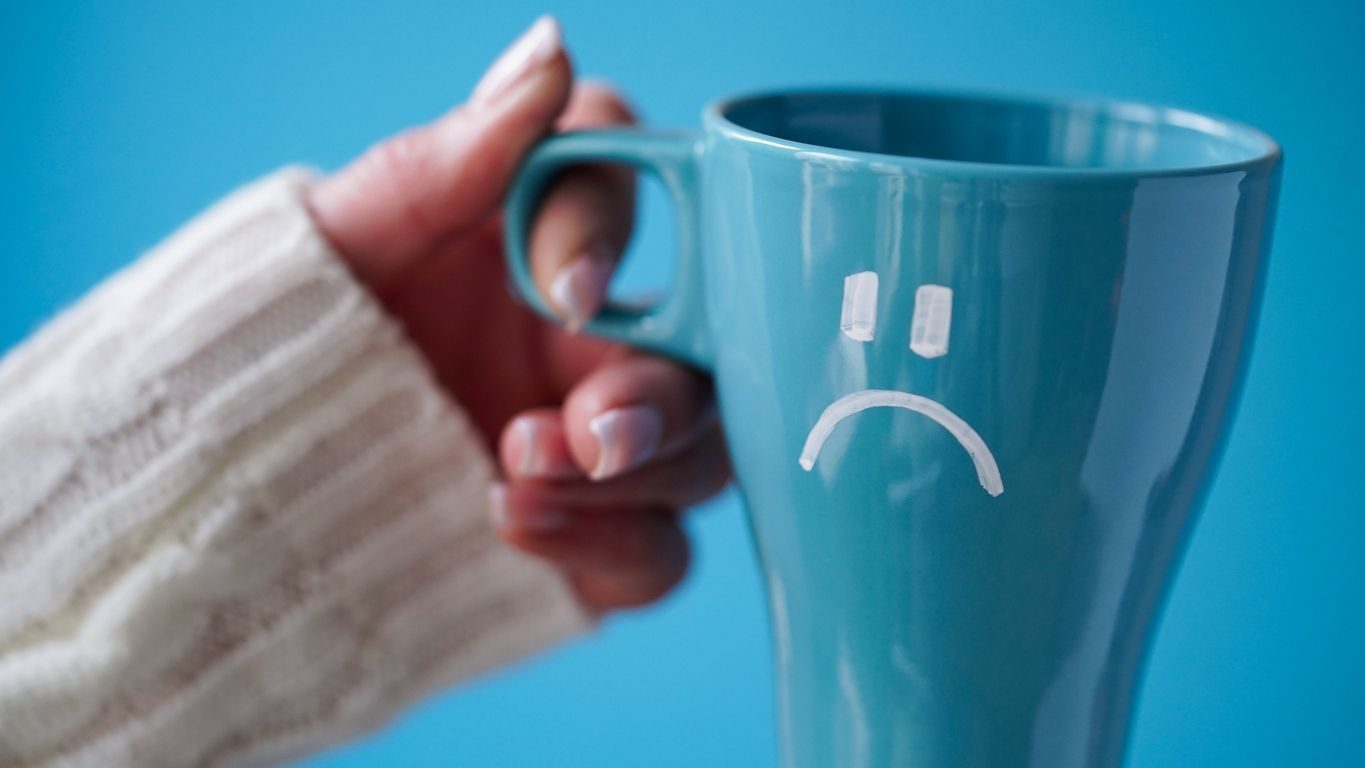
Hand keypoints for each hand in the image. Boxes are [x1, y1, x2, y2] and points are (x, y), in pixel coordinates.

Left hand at [308, 17, 728, 613]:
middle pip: (705, 354)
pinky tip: (513, 528)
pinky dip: (607, 549)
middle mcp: (592, 341)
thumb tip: (550, 49)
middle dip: (657, 396)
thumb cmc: (289, 335)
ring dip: (631, 477)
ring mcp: (598, 448)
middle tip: (585, 429)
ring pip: (703, 461)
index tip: (566, 291)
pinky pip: (657, 556)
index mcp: (542, 243)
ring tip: (512, 477)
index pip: (630, 187)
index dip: (617, 232)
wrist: (239, 473)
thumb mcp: (349, 241)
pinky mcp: (593, 542)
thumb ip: (451, 157)